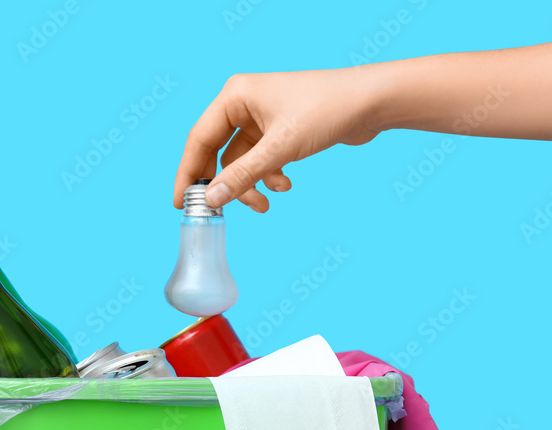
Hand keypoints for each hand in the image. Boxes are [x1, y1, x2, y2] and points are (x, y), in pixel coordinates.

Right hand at [172, 68, 388, 212]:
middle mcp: (244, 104)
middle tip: (221, 211)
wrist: (371, 102)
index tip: (180, 202)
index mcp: (235, 96)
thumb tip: (211, 200)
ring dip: (251, 184)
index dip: (188, 173)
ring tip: (265, 204)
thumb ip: (243, 176)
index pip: (199, 139)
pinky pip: (260, 160)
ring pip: (241, 161)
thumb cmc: (327, 110)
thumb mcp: (280, 148)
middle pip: (217, 152)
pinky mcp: (280, 130)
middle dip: (223, 183)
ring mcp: (263, 117)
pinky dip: (268, 176)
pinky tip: (285, 184)